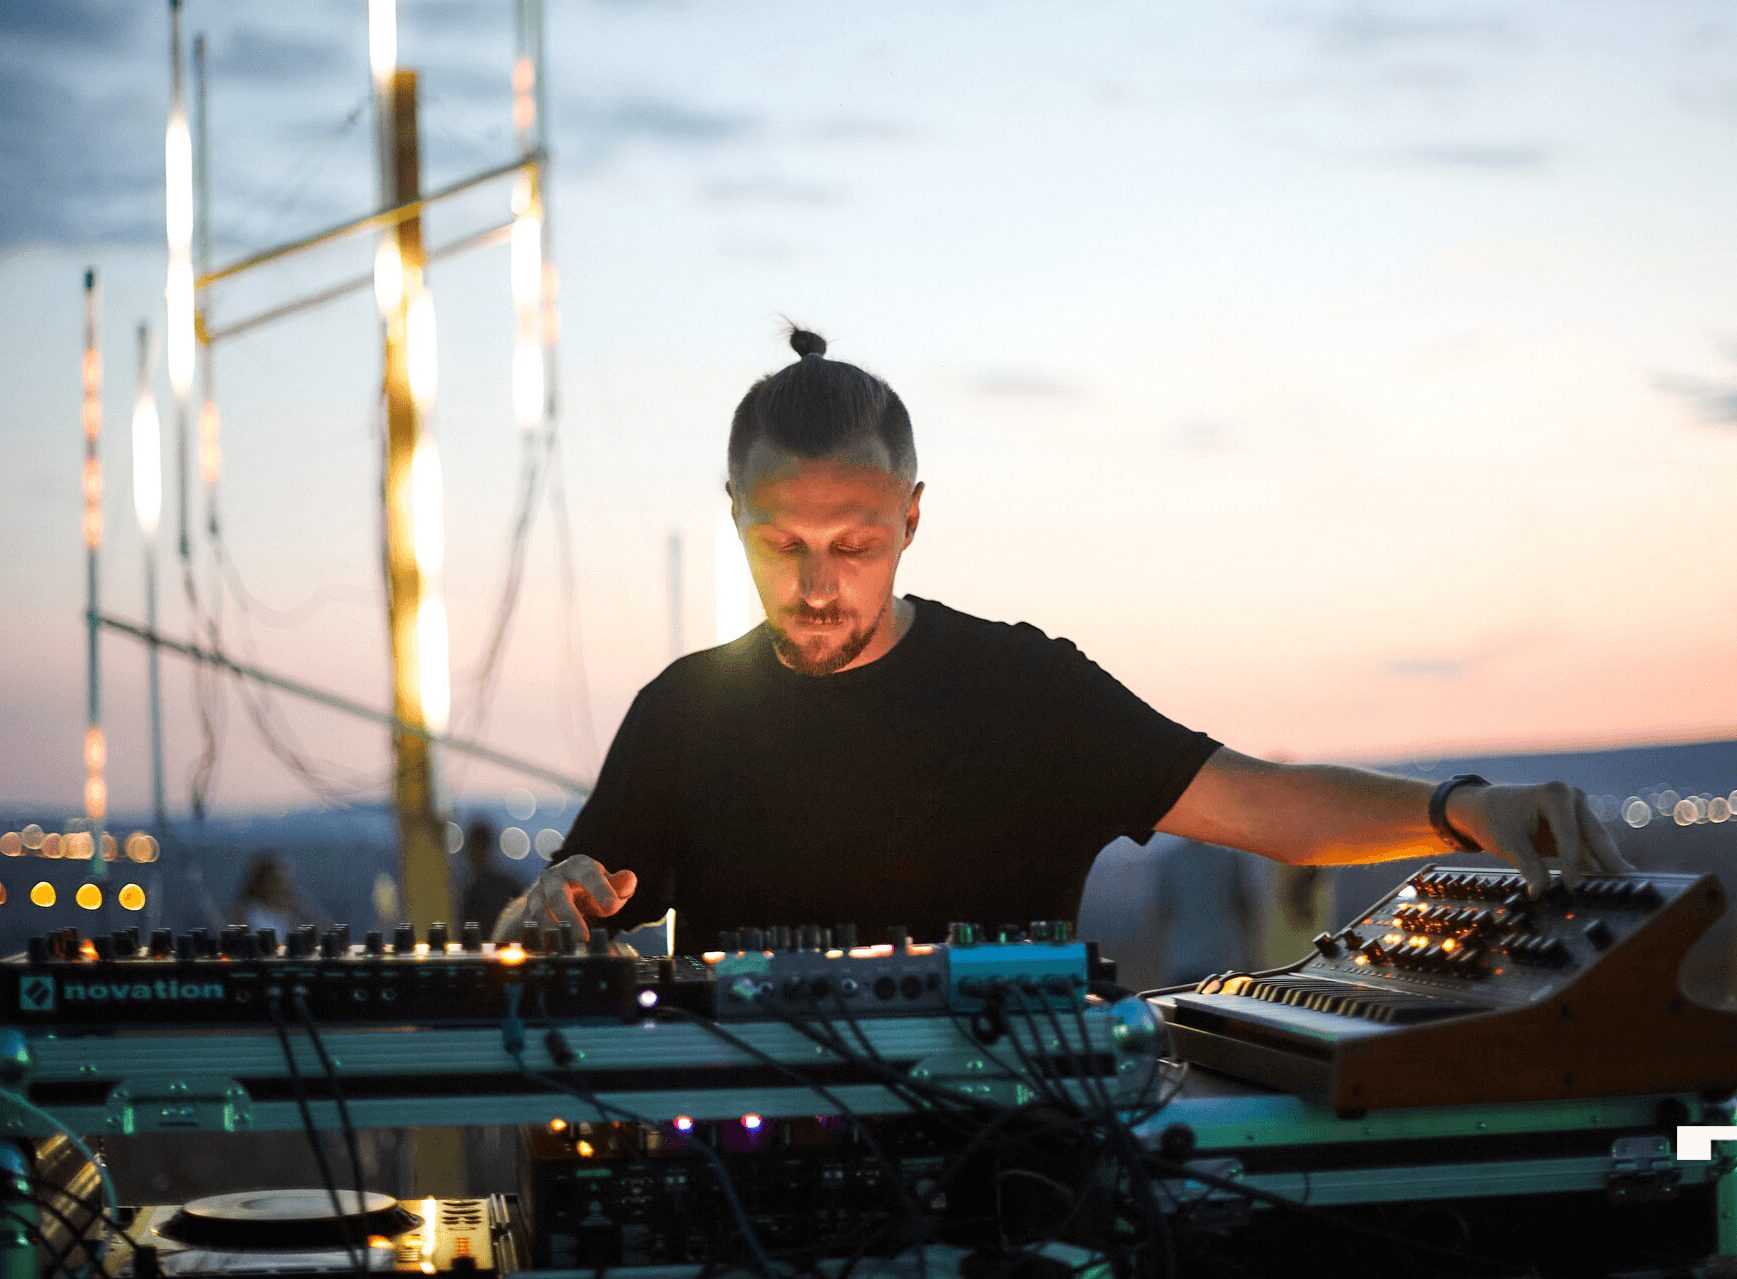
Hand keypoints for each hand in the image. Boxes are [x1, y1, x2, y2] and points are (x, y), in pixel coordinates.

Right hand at [490, 855, 637, 942]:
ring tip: (567, 947)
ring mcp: (538, 894)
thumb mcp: (606, 883)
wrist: (556, 890)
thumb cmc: (588, 888)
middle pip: (557, 894)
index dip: (600, 889)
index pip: (589, 874)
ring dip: (552, 930)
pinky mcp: (528, 912)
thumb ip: (620, 885)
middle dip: (570, 916)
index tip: (612, 907)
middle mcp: (554, 877)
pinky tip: (550, 951)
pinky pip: (529, 926)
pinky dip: (537, 939)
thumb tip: (629, 882)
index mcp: (577, 866)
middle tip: (583, 937)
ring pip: (539, 912)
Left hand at [1448, 781, 1633, 897]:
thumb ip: (1528, 867)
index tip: (1572, 888)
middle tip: (1627, 886)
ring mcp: (1580, 811)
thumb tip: (1540, 893)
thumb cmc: (1496, 820)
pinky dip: (1597, 866)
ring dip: (1607, 866)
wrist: (1487, 807)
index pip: (1569, 835)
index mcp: (1555, 795)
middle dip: (1609, 861)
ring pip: (1598, 843)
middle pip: (1594, 836)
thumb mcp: (1508, 843)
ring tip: (1623, 889)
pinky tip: (1607, 885)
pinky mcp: (1580, 826)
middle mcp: (1574, 798)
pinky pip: (1591, 848)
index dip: (1571, 864)